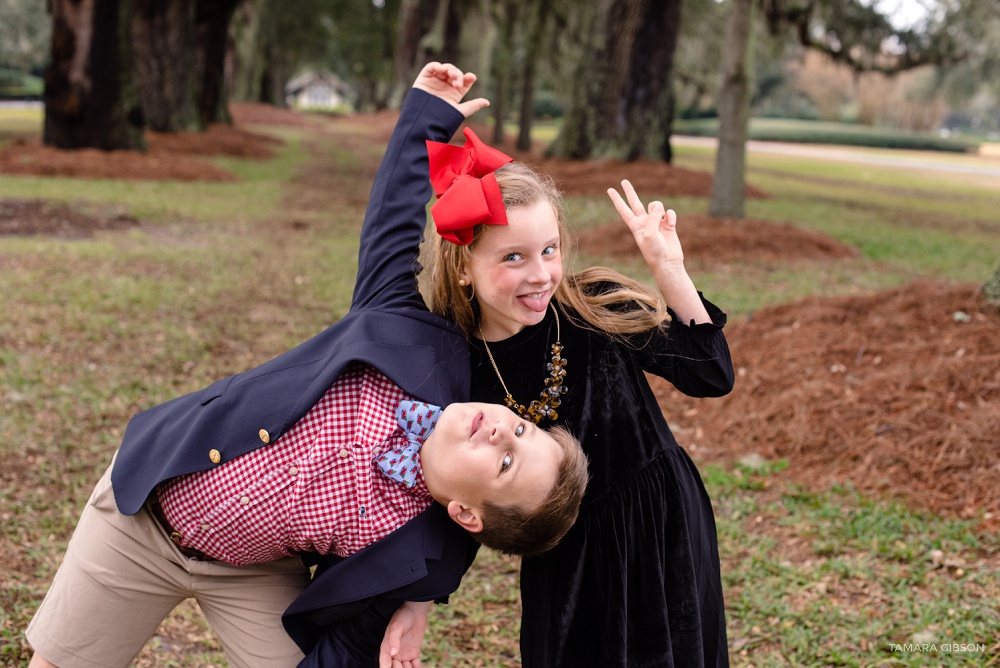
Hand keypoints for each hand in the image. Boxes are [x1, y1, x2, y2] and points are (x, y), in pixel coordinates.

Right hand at [379, 601, 431, 667]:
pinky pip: (416, 665)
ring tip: (411, 667)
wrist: (416, 611)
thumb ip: (394, 639)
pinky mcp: (414, 653)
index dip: (386, 667)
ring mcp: (404, 655)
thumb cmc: (402, 616)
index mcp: (387, 647)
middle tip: (405, 665)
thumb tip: (393, 652)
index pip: (385, 662)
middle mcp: (394, 654)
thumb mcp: (397, 627)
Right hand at [412, 62, 489, 118]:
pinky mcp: (424, 79)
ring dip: (450, 69)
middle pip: (455, 73)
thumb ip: (473, 106)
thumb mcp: (460, 111)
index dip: (468, 78)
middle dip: (458, 75)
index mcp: (455, 93)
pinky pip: (431, 67)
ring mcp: (435, 81)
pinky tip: (442, 70)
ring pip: (445, 69)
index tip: (471, 78)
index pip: (464, 81)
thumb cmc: (442, 119)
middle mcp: (445, 86)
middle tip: (458, 83)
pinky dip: (437, 66)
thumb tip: (488, 102)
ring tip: (452, 75)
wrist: (423, 122)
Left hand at [608, 180, 711, 323]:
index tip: (610, 190)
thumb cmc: (655, 251)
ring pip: (656, 205)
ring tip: (663, 220)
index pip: (624, 210)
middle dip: (630, 192)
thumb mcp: (650, 234)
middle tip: (624, 181)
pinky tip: (671, 224)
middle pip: (635, 203)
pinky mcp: (668, 225)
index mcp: (635, 226)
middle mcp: (644, 222)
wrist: (668, 262)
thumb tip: (658, 207)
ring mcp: (656, 223)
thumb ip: (653, 218)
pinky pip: (669, 213)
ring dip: (660, 209)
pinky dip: (671, 216)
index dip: (617, 199)